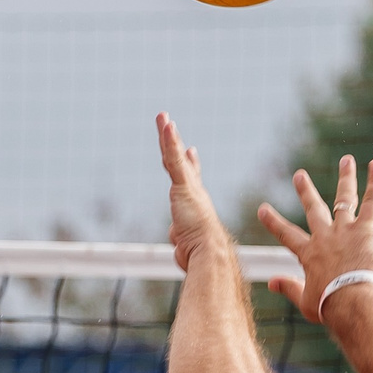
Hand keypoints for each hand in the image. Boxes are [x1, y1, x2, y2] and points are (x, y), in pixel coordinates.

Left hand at [157, 112, 228, 275]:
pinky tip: (167, 125)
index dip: (190, 164)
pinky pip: (174, 159)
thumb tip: (178, 246)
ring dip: (167, 135)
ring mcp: (188, 187)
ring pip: (174, 156)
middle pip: (180, 162)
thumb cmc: (201, 254)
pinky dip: (170, 141)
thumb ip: (181, 240)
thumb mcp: (186, 246)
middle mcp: (194, 191)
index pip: (190, 179)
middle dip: (174, 142)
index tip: (190, 151)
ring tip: (162, 117)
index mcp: (195, 203)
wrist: (209, 252)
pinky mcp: (183, 186)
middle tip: (169, 124)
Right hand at [256, 155, 372, 323]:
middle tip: (300, 175)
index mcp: (308, 254)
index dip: (273, 222)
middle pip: (314, 209)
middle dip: (306, 191)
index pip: (287, 235)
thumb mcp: (304, 300)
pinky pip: (371, 202)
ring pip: (344, 198)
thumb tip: (271, 281)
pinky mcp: (364, 230)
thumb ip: (288, 287)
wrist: (350, 301)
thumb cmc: (329, 305)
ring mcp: (344, 230)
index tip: (263, 209)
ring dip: (345, 178)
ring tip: (346, 160)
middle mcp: (324, 236)